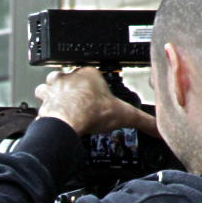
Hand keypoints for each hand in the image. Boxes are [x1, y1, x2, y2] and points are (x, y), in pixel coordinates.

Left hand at [34, 66, 158, 137]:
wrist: (68, 121)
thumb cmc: (92, 112)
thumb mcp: (125, 115)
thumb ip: (144, 121)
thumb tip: (160, 128)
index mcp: (90, 74)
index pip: (91, 73)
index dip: (93, 84)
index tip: (96, 96)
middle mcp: (70, 77)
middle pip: (69, 77)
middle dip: (71, 87)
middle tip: (77, 101)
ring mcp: (55, 87)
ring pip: (50, 84)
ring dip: (53, 93)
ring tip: (61, 104)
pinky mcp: (44, 101)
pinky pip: (41, 100)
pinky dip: (44, 107)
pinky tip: (50, 115)